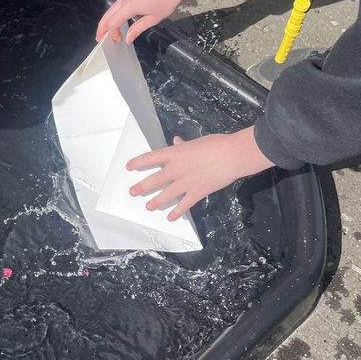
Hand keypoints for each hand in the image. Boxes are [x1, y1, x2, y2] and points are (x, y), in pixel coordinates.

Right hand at [96, 0, 198, 44]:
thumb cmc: (166, 1)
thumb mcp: (153, 19)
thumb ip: (137, 29)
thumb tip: (127, 39)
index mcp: (128, 6)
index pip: (113, 23)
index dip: (113, 34)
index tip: (119, 41)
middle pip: (107, 15)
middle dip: (102, 28)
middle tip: (99, 39)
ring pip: (111, 9)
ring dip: (107, 21)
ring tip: (106, 31)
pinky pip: (117, 5)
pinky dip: (114, 14)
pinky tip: (117, 20)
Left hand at [127, 127, 274, 219]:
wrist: (231, 155)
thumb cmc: (215, 144)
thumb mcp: (196, 142)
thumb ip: (183, 145)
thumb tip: (176, 141)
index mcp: (175, 154)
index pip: (150, 158)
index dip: (137, 162)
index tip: (129, 167)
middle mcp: (176, 169)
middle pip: (154, 180)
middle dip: (142, 187)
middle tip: (132, 192)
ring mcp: (186, 182)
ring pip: (166, 194)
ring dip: (156, 202)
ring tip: (148, 207)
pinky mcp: (197, 192)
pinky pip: (184, 205)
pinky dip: (177, 212)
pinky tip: (171, 218)